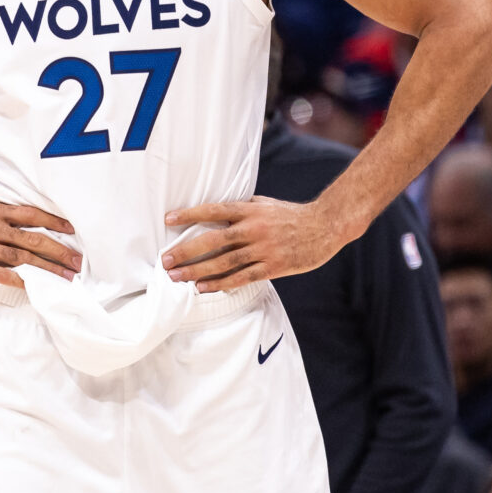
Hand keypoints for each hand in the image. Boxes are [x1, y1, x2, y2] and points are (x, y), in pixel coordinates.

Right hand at [0, 203, 79, 288]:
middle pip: (31, 238)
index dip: (53, 222)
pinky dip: (21, 281)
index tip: (73, 231)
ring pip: (21, 258)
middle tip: (78, 261)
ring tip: (64, 278)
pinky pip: (1, 274)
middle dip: (58, 250)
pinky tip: (35, 288)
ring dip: (46, 269)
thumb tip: (26, 220)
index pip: (30, 213)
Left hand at [161, 197, 349, 292]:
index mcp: (250, 210)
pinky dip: (221, 284)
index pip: (214, 210)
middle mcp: (254, 229)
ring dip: (198, 271)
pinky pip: (242, 278)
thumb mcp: (265, 203)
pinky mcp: (273, 267)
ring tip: (177, 277)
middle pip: (214, 241)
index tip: (168, 219)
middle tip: (165, 260)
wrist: (325, 226)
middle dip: (187, 251)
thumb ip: (241, 208)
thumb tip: (216, 210)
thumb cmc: (291, 214)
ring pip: (224, 263)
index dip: (190, 214)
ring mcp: (263, 249)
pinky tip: (203, 288)